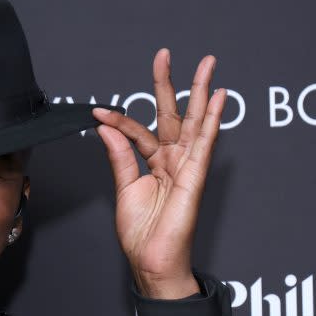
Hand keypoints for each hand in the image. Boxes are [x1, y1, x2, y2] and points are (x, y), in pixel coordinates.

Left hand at [93, 50, 225, 298]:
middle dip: (169, 85)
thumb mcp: (125, 190)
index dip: (118, 119)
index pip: (136, 132)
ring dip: (199, 92)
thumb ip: (120, 158)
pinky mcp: (195, 177)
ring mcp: (186, 167)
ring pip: (193, 122)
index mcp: (153, 165)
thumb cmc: (142, 234)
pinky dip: (211, 119)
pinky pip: (204, 143)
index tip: (97, 111)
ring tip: (206, 64)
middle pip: (171, 116)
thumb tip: (106, 128)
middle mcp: (172, 162)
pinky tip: (218, 97)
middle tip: (164, 55)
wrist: (152, 260)